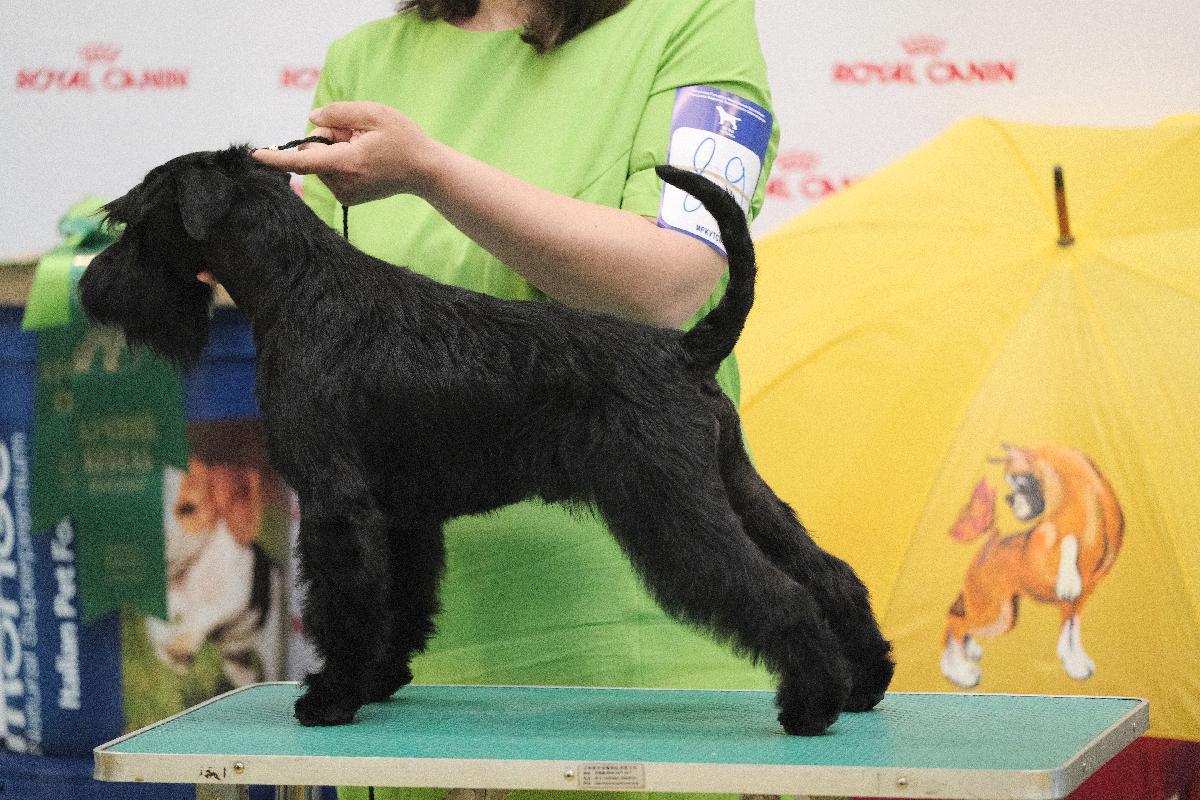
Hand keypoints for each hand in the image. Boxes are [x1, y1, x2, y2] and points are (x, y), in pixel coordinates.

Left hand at [252, 102, 438, 204]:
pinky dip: (340, 161)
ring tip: (364, 147)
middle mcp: (343, 183)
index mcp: (348, 163)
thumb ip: (338, 113)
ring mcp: (345, 194)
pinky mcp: (348, 198)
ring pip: (321, 163)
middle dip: (325, 138)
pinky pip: (330, 173)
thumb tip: (311, 119)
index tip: (255, 155)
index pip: (303, 160)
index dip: (277, 157)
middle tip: (355, 132)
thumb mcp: (374, 113)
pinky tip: (364, 159)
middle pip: (313, 154)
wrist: (425, 171)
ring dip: (334, 150)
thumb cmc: (404, 139)